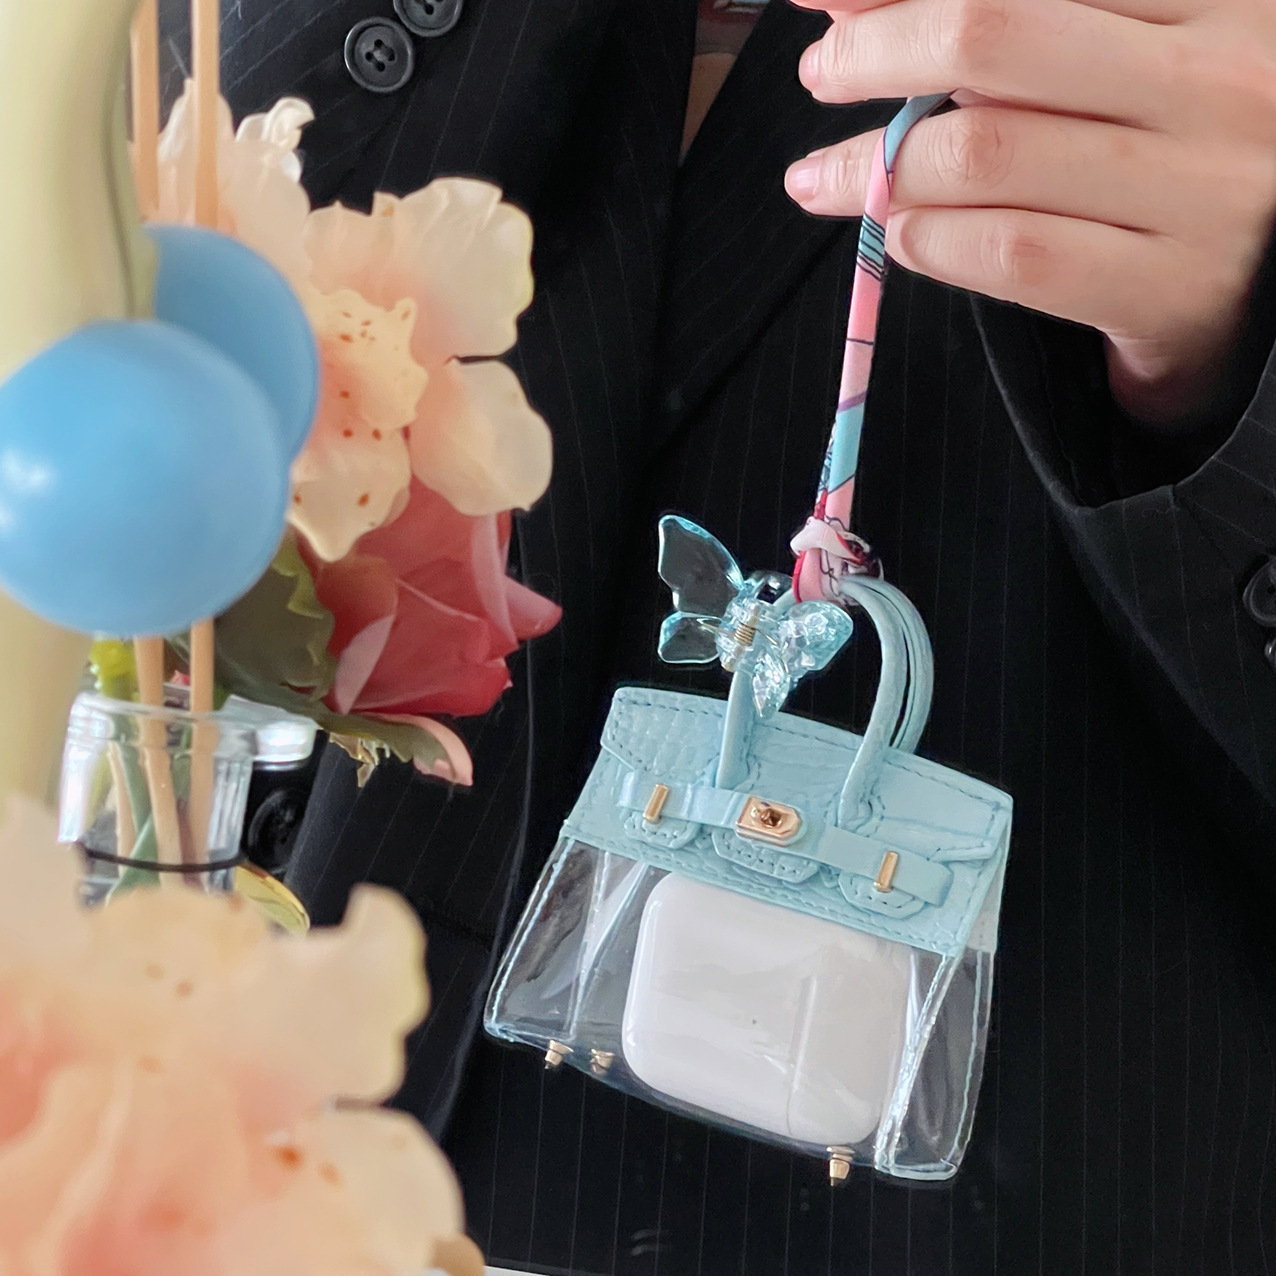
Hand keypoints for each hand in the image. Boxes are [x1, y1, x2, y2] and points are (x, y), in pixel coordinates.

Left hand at [784, 0, 1275, 429]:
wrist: (1258, 290)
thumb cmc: (1166, 156)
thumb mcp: (1111, 60)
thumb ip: (1005, 24)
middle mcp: (1214, 77)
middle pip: (994, 39)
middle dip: (876, 54)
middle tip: (819, 75)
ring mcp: (1203, 187)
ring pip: (989, 155)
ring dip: (879, 169)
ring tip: (828, 178)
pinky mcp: (1173, 286)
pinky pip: (1016, 252)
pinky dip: (932, 242)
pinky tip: (900, 236)